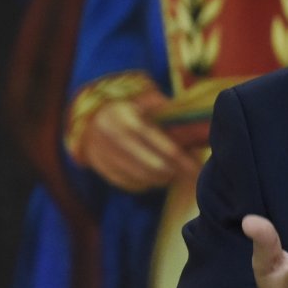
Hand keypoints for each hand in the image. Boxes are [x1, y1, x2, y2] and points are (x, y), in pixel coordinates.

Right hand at [70, 91, 200, 191]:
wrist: (91, 120)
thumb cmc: (128, 111)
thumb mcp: (142, 103)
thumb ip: (165, 111)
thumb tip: (193, 125)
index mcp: (126, 118)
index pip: (156, 141)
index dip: (179, 156)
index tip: (196, 167)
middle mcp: (113, 138)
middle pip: (151, 165)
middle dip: (174, 171)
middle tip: (189, 172)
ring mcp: (106, 156)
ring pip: (142, 178)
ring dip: (162, 179)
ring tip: (173, 173)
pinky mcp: (103, 170)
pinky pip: (131, 184)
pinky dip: (146, 183)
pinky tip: (155, 176)